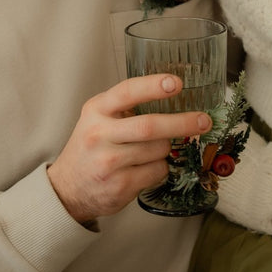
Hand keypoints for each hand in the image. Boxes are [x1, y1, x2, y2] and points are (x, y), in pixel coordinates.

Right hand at [47, 75, 212, 223]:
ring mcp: (108, 162)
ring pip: (159, 151)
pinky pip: (157, 171)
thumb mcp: (98, 118)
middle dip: (182, 123)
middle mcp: (99, 134)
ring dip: (166, 150)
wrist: (67, 188)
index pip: (127, 92)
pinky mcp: (119, 185)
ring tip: (152, 151)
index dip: (153, 86)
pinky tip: (146, 168)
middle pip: (150, 126)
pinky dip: (160, 168)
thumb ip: (127, 108)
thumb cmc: (92, 148)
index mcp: (96, 110)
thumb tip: (174, 97)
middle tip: (204, 120)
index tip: (176, 82)